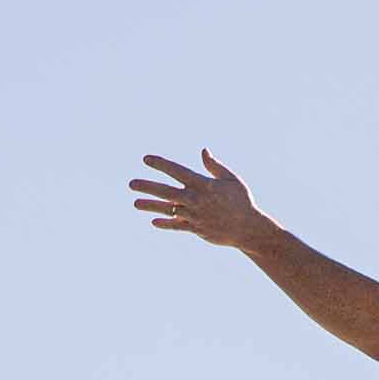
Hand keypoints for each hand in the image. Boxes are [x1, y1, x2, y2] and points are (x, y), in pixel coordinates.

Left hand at [130, 150, 266, 247]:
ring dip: (150, 206)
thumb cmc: (241, 201)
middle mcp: (196, 199)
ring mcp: (194, 216)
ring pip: (168, 209)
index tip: (146, 159)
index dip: (161, 164)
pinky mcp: (196, 229)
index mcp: (203, 184)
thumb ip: (214, 166)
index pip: (177, 171)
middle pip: (166, 191)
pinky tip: (153, 221)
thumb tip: (203, 150)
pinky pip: (177, 226)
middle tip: (130, 184)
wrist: (248, 228)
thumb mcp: (231, 179)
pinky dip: (165, 223)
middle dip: (148, 187)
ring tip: (135, 203)